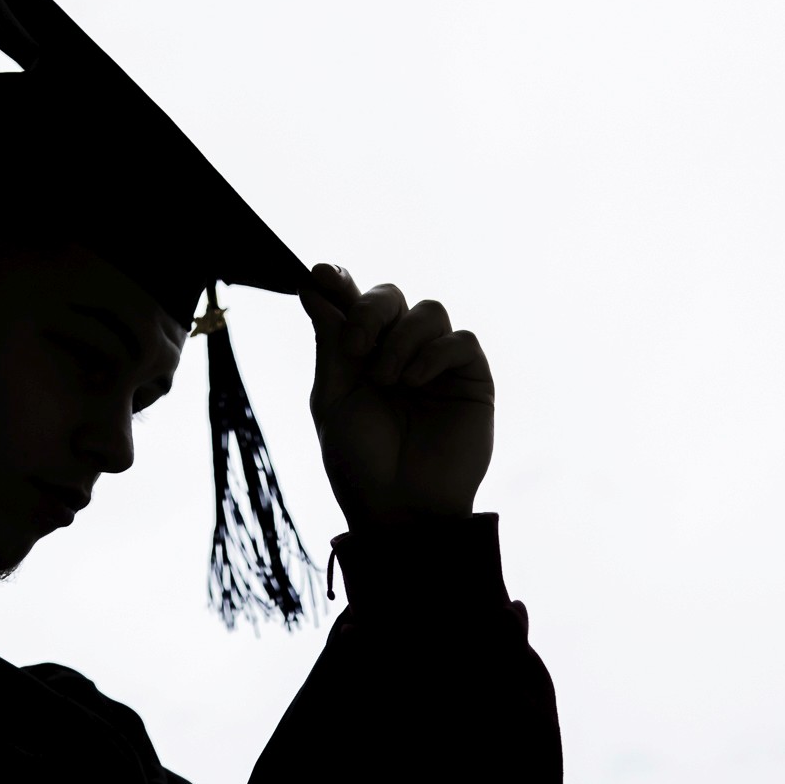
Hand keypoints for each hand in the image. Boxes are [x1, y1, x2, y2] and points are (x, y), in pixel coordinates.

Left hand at [299, 263, 494, 531]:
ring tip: (389, 381)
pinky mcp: (471, 380)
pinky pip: (460, 340)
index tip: (320, 274)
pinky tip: (416, 382)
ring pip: (428, 311)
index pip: (352, 302)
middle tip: (356, 346)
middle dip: (370, 311)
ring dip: (402, 339)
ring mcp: (437, 364)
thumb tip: (313, 286)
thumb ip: (330, 342)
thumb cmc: (359, 461)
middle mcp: (398, 352)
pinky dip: (434, 353)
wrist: (400, 509)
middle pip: (390, 297)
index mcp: (360, 355)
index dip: (339, 282)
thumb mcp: (333, 398)